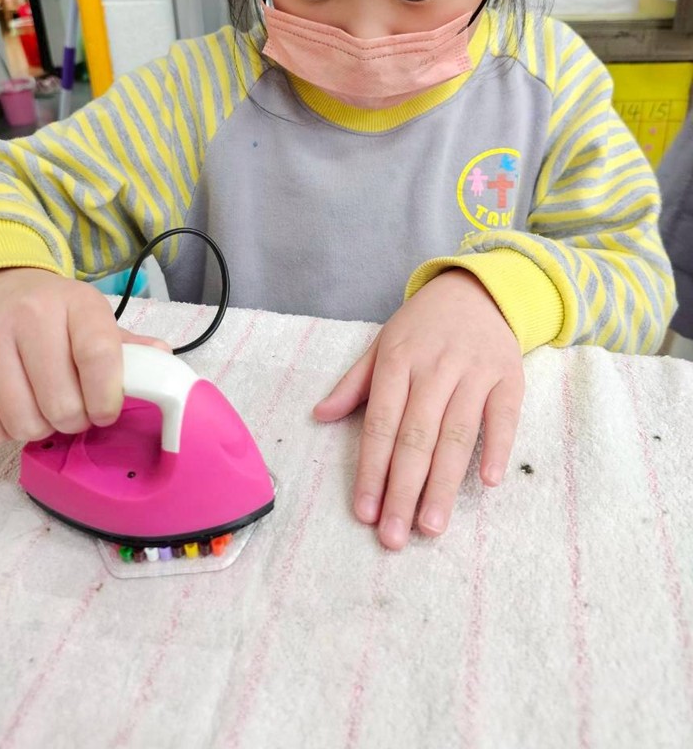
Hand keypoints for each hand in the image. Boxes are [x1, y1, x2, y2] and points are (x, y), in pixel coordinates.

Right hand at [0, 268, 169, 444]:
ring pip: (24, 422)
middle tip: (76, 410)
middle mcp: (29, 316)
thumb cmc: (51, 311)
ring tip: (46, 409)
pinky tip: (15, 408)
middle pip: (61, 403)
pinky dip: (5, 432)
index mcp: (75, 303)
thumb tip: (163, 360)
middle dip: (75, 420)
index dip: (107, 398)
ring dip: (41, 429)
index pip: (98, 356)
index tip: (107, 412)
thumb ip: (127, 345)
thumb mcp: (91, 316)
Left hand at [314, 270, 523, 549]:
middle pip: (417, 437)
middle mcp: (435, 368)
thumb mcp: (382, 344)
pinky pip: (504, 416)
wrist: (478, 290)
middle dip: (403, 490)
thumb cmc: (422, 327)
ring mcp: (474, 372)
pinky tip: (488, 481)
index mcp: (398, 361)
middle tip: (394, 537)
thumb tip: (320, 416)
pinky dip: (498, 447)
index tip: (365, 513)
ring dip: (444, 483)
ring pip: (457, 434)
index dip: (372, 470)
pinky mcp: (509, 376)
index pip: (381, 424)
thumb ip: (354, 383)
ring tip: (432, 526)